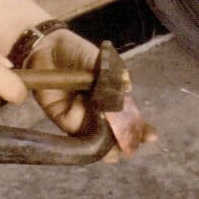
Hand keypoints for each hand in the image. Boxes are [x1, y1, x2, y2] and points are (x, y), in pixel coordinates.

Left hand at [26, 29, 155, 160]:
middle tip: (130, 147)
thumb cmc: (75, 50)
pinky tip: (91, 130)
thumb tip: (127, 86)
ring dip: (106, 148)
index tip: (151, 136)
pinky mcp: (61, 117)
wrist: (46, 46)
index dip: (140, 128)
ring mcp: (79, 114)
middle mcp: (97, 109)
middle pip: (114, 132)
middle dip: (124, 143)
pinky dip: (84, 135)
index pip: (128, 117)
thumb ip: (112, 73)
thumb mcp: (98, 59)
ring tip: (115, 152)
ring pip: (96, 138)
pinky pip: (74, 131)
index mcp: (110, 96)